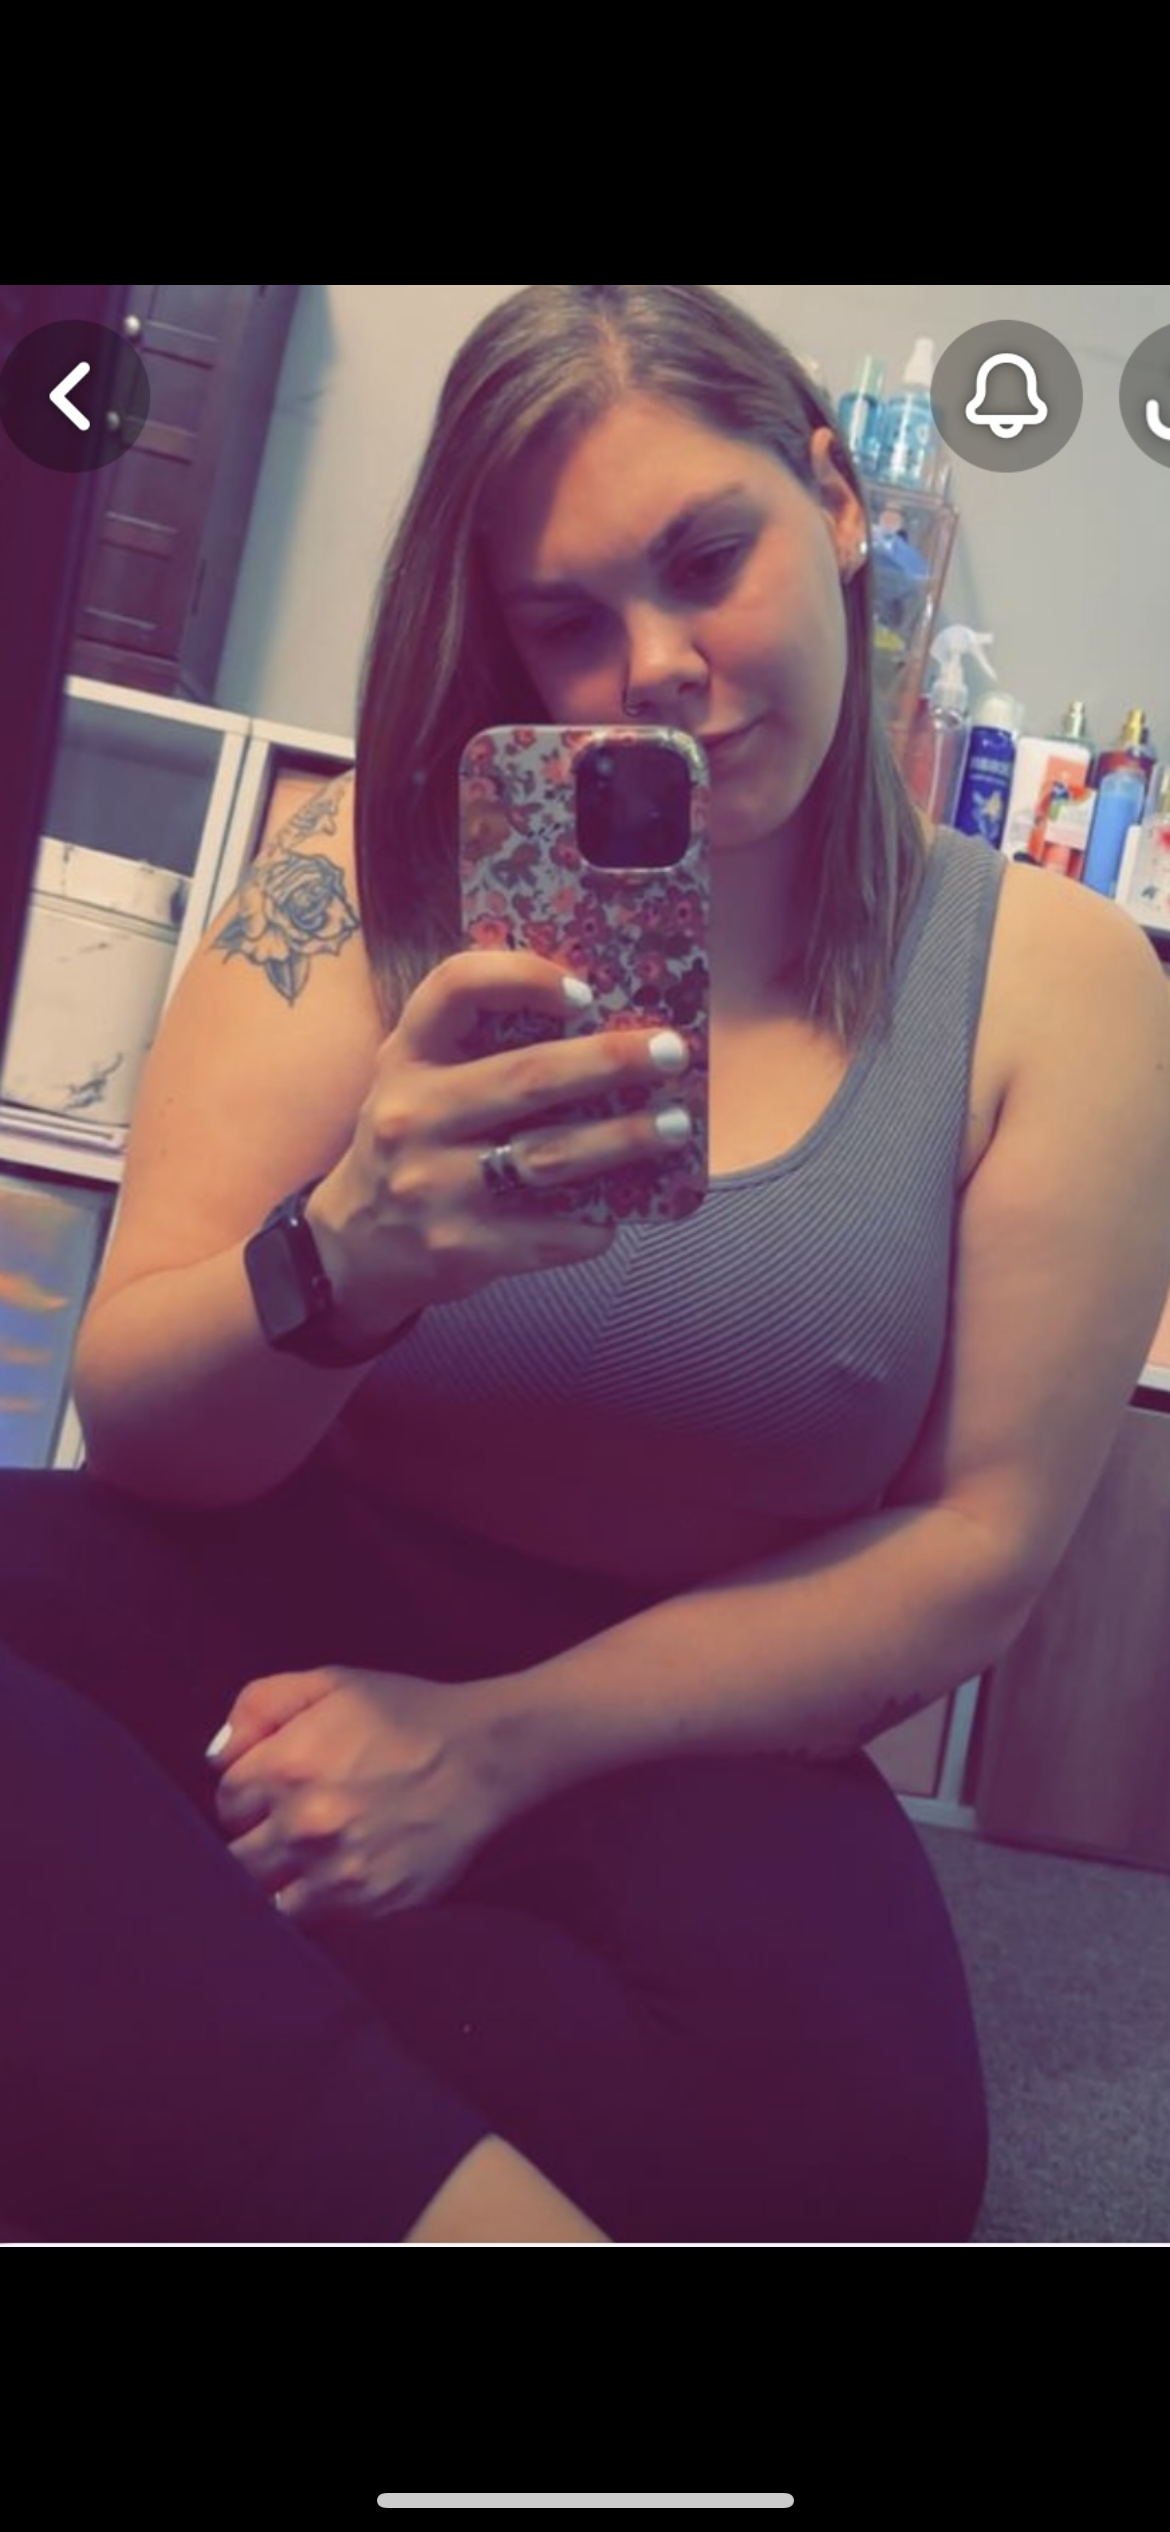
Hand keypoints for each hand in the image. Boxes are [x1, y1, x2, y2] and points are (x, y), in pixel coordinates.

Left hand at [208, 1663, 507, 1921]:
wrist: (483, 1758)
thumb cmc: (406, 1715)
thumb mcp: (332, 1683)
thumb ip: (260, 1705)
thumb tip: (214, 1758)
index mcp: (287, 1765)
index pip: (226, 1802)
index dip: (247, 1796)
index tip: (271, 1793)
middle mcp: (305, 1825)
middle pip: (237, 1858)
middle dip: (256, 1841)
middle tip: (289, 1827)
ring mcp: (337, 1873)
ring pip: (266, 1898)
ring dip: (279, 1880)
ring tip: (309, 1858)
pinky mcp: (370, 1907)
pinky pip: (312, 1924)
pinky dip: (314, 1906)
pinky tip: (336, 1878)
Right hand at [306, 947, 692, 1339]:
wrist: (354, 1247)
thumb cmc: (411, 1142)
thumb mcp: (416, 1077)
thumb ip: (476, 1043)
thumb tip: (598, 1019)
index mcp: (406, 1057)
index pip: (455, 987)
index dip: (523, 977)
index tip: (584, 991)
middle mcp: (412, 1117)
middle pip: (528, 1077)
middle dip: (612, 1061)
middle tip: (673, 1053)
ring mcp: (435, 1187)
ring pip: (550, 1157)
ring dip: (625, 1139)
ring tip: (676, 1125)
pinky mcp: (461, 1249)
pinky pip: (551, 1232)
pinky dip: (598, 1219)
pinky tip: (625, 1207)